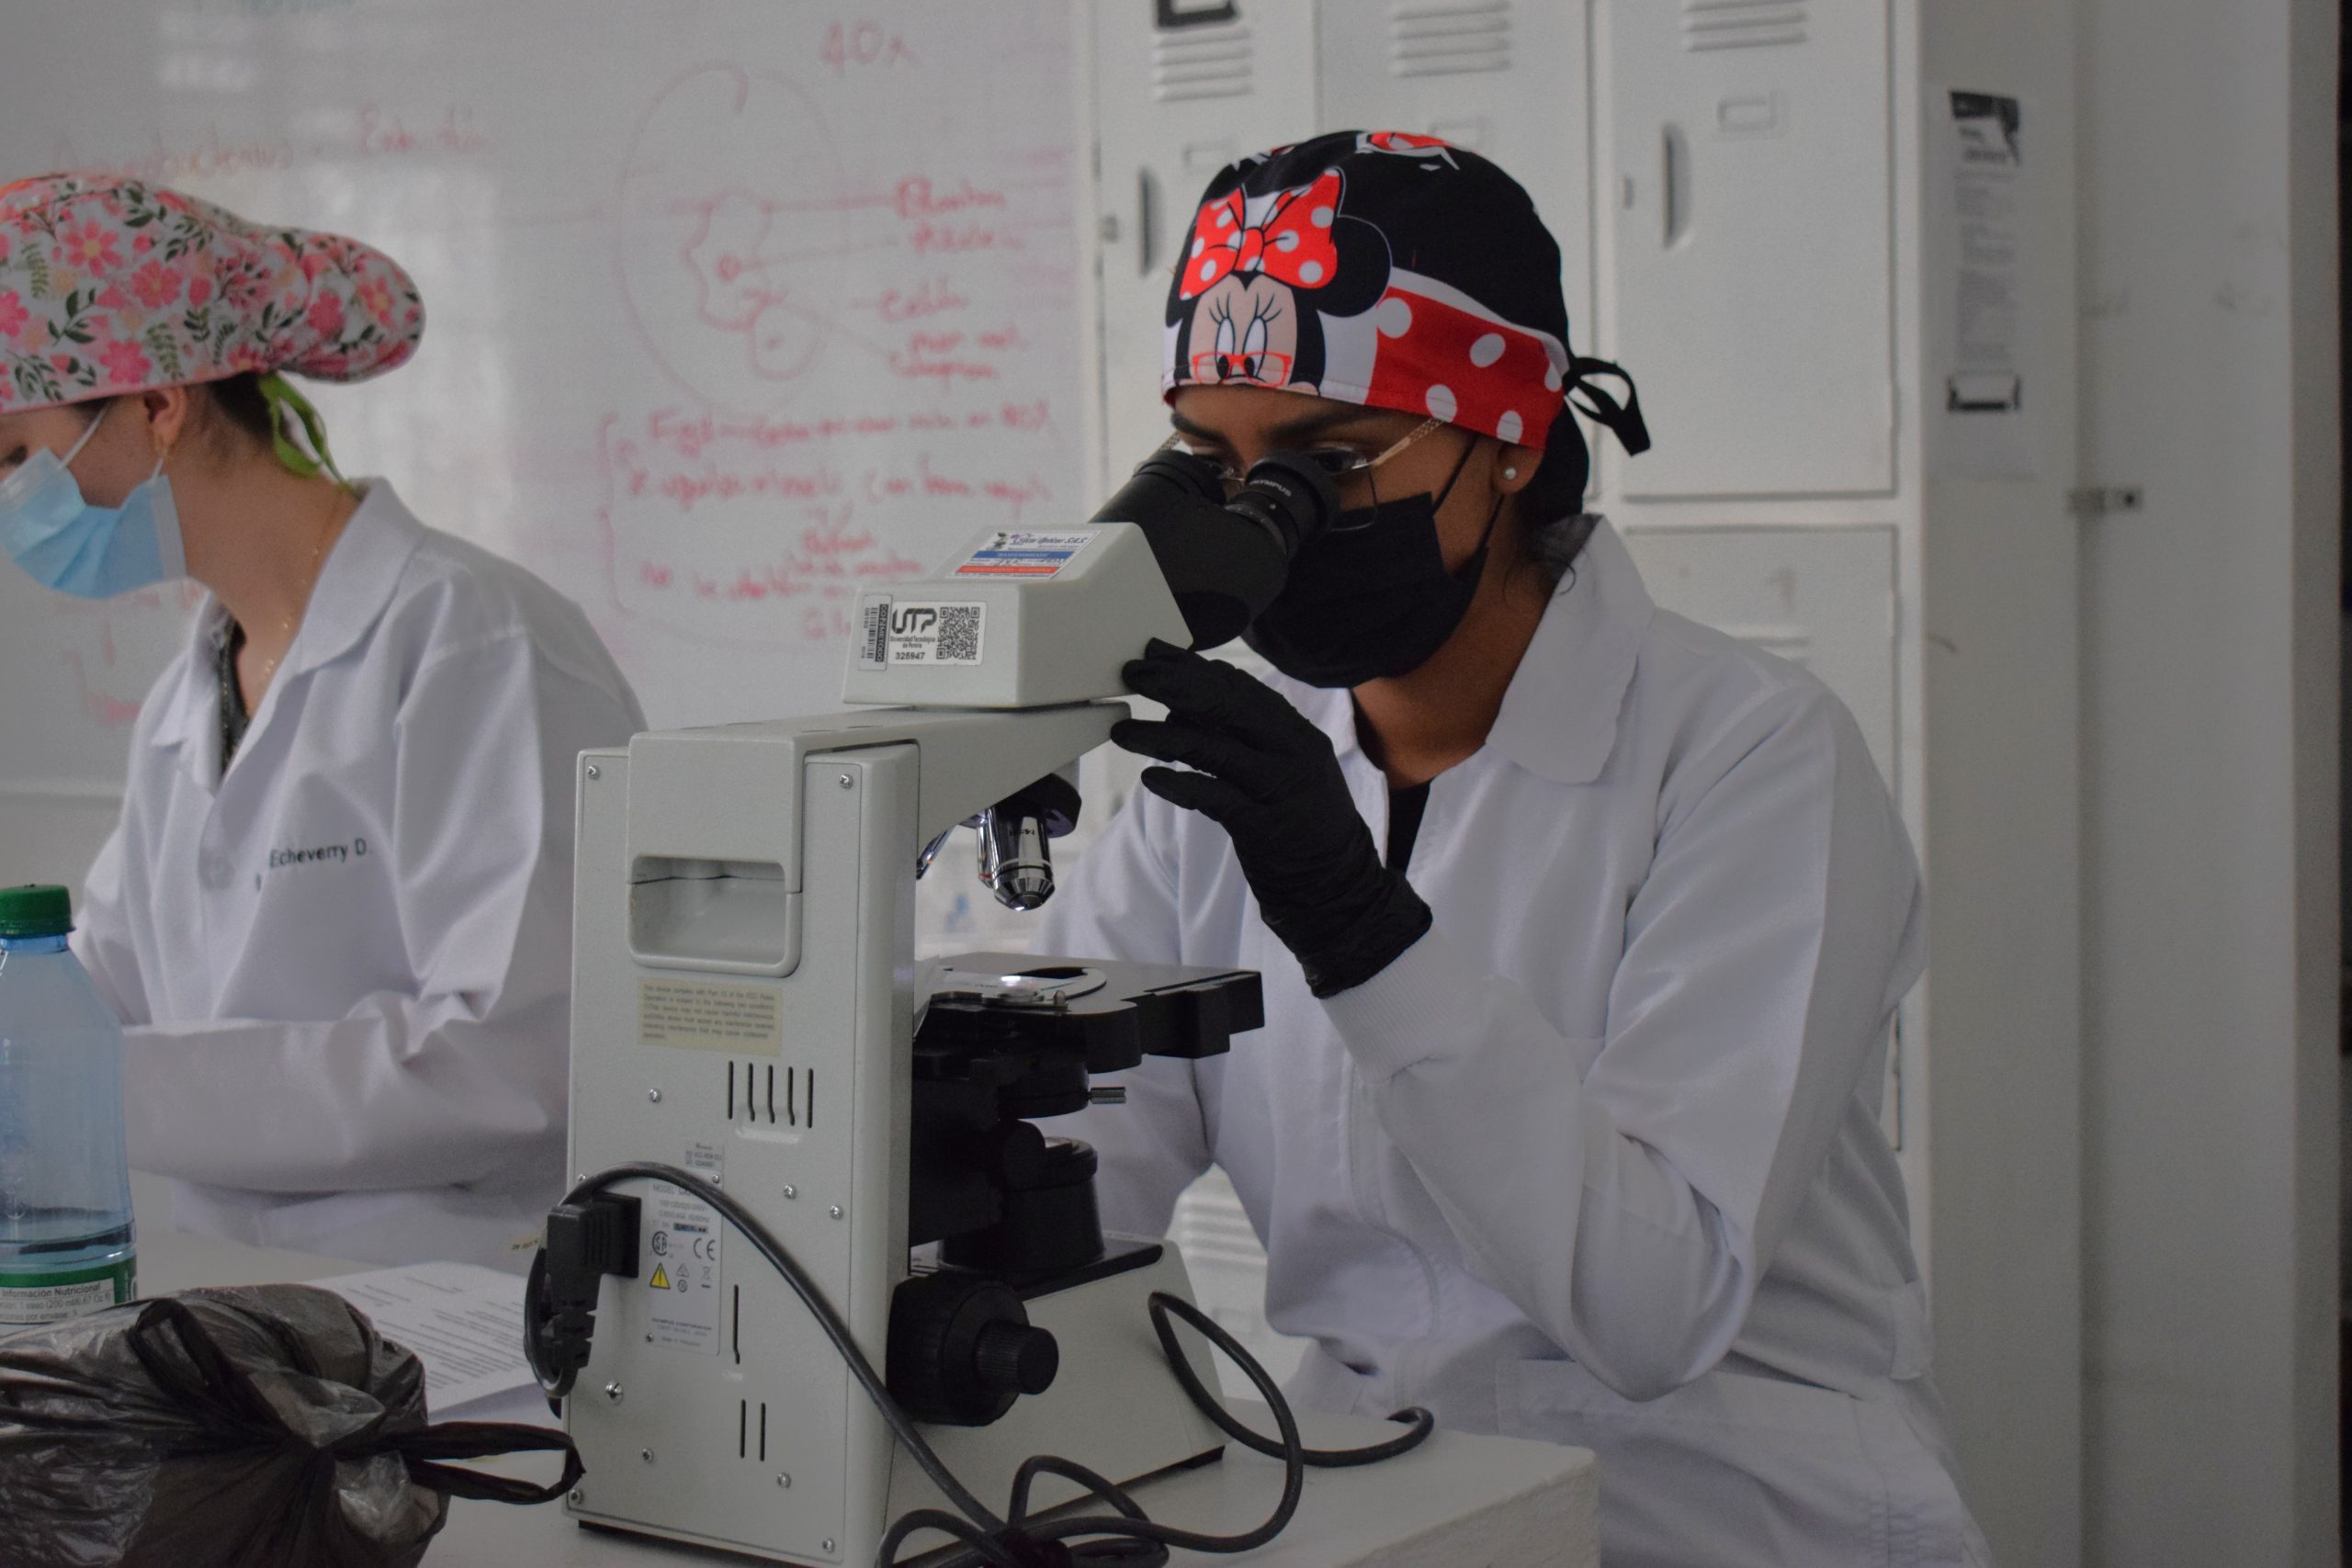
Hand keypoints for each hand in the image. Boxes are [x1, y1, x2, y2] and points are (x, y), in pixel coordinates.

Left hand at [1114, 639, 1430, 997]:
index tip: (1156, 654)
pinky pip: (1213, 797)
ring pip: (1213, 748)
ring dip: (1161, 737)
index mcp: (1296, 733)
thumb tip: (1178, 710)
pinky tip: (1150, 780)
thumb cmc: (1299, 824)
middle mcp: (1293, 752)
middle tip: (1134, 674)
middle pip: (1227, 706)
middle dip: (1175, 686)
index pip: (1241, 687)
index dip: (1194, 668)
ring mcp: (1280, 788)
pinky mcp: (1264, 827)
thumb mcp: (1280, 770)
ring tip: (1123, 730)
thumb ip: (1239, 739)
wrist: (1338, 887)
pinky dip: (1179, 786)